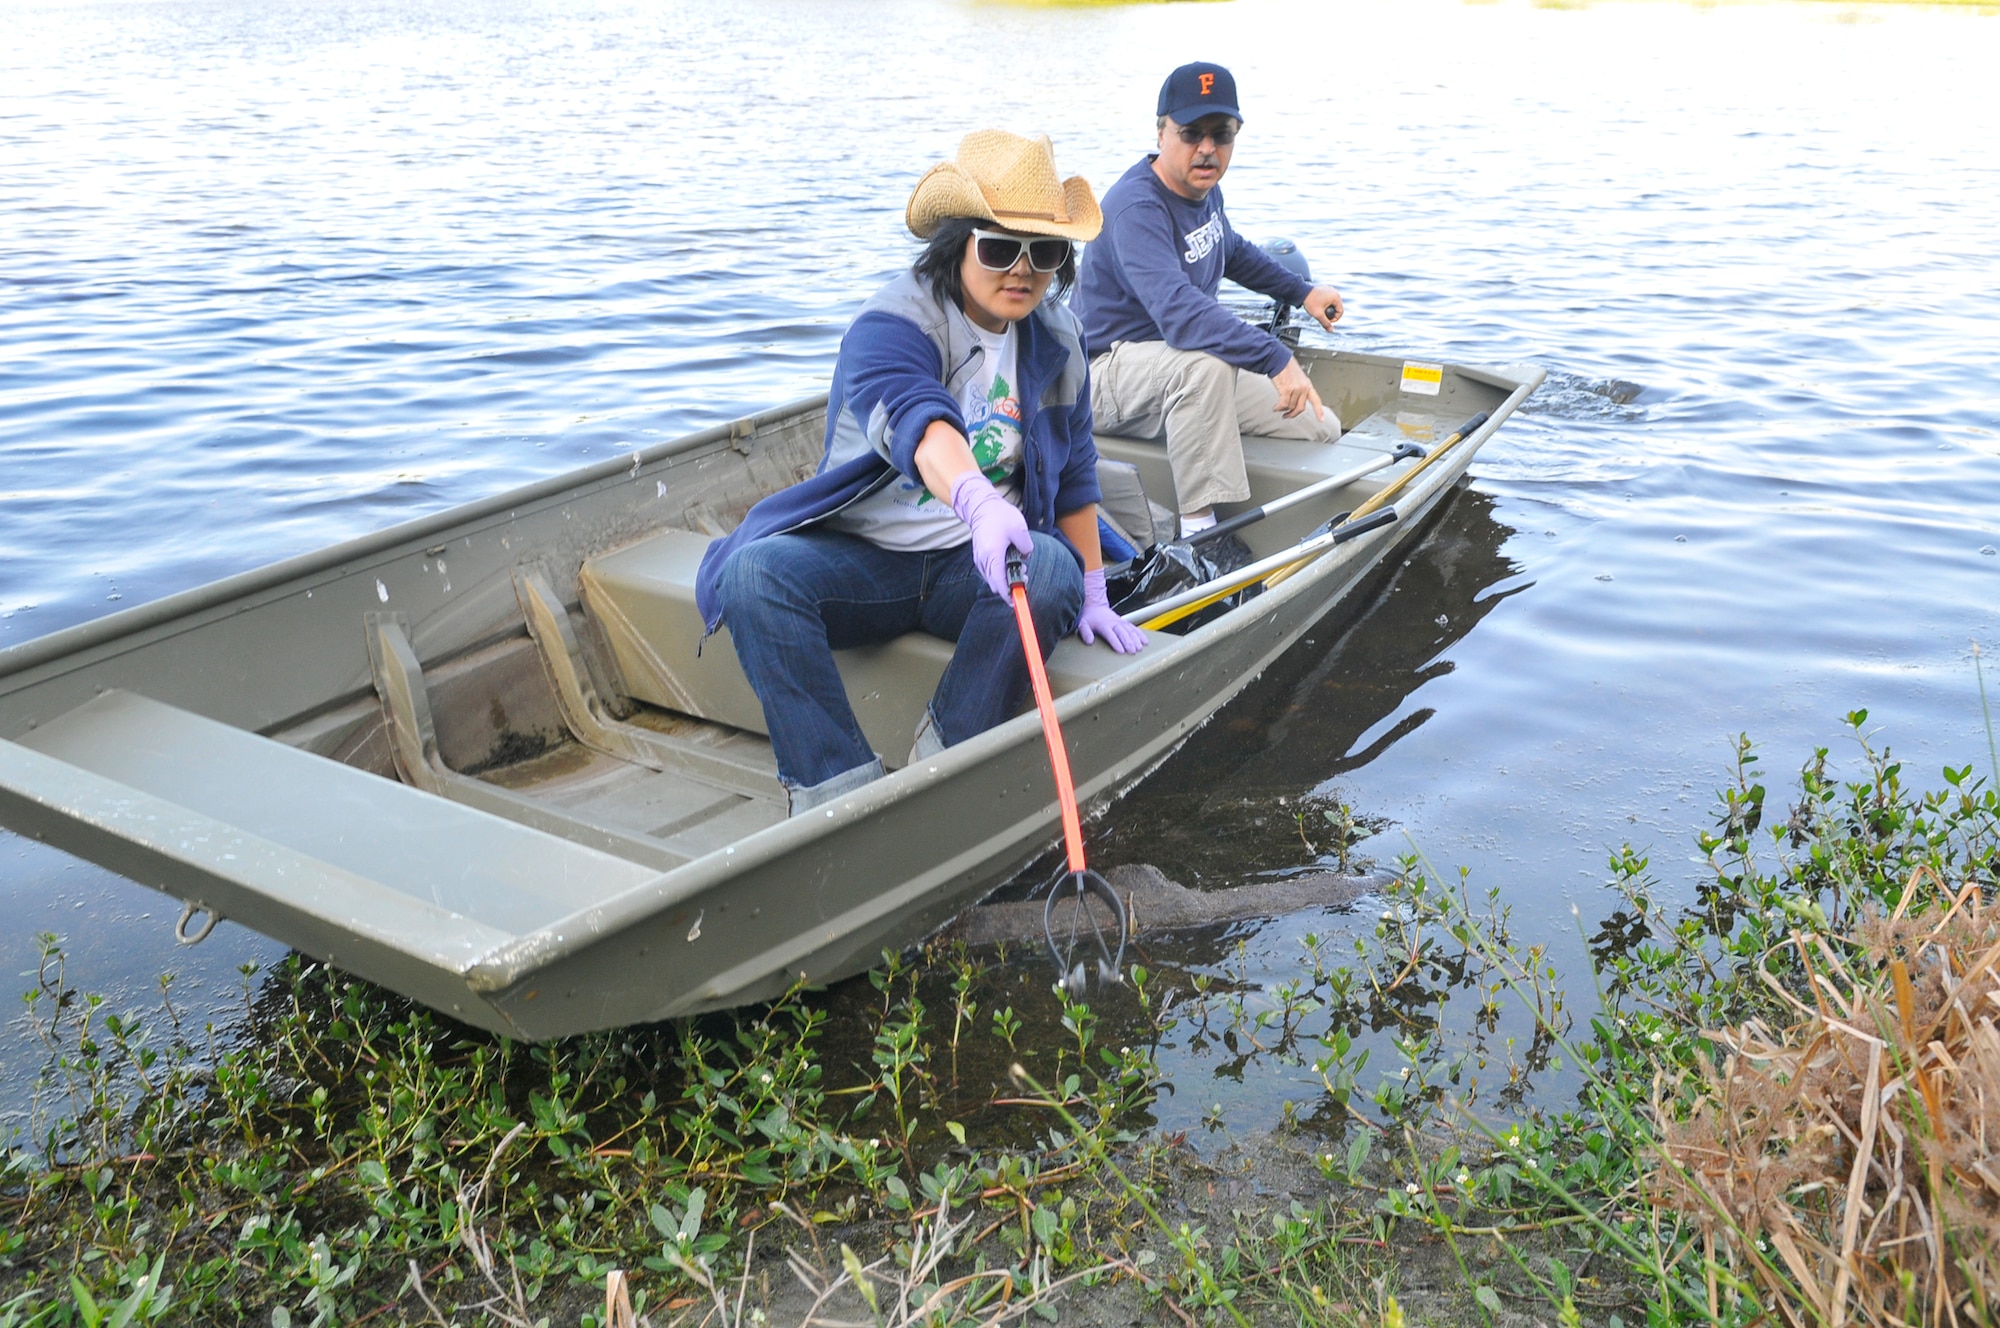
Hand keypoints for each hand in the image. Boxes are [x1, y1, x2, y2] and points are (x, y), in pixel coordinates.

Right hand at [949, 471, 1032, 598]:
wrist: (981, 506)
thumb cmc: (1000, 516)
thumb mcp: (1020, 530)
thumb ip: (1026, 547)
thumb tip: (1025, 557)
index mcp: (993, 555)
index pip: (1000, 584)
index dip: (1009, 595)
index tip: (1018, 600)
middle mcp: (984, 560)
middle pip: (995, 585)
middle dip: (1010, 587)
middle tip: (1025, 578)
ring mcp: (979, 559)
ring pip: (992, 579)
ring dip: (1004, 579)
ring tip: (1020, 568)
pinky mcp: (979, 556)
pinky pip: (989, 572)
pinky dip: (999, 573)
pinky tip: (1009, 563)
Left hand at [1076, 569, 1146, 653]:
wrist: (1095, 606)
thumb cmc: (1089, 618)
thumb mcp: (1082, 624)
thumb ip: (1085, 632)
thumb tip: (1089, 641)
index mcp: (1103, 624)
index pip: (1110, 634)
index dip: (1116, 642)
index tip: (1121, 650)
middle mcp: (1114, 623)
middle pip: (1122, 633)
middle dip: (1128, 642)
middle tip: (1133, 651)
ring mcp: (1120, 622)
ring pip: (1130, 630)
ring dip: (1136, 639)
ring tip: (1140, 648)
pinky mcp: (1125, 623)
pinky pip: (1134, 628)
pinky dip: (1140, 634)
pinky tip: (1145, 641)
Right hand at [1270, 356, 1328, 421]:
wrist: (1279, 360)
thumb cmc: (1286, 368)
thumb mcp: (1298, 378)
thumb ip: (1299, 389)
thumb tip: (1294, 401)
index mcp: (1307, 385)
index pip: (1316, 400)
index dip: (1319, 411)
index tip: (1321, 420)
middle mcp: (1303, 388)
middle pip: (1300, 408)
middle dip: (1293, 414)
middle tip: (1287, 416)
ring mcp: (1296, 389)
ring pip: (1290, 407)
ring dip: (1283, 409)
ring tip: (1278, 407)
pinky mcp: (1287, 390)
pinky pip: (1283, 404)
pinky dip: (1278, 408)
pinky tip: (1275, 407)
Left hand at [1306, 285, 1343, 328]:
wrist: (1301, 292)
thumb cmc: (1310, 302)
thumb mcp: (1318, 315)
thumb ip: (1325, 323)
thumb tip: (1331, 330)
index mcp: (1336, 297)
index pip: (1341, 311)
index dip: (1335, 318)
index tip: (1328, 321)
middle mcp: (1335, 292)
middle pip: (1337, 307)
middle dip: (1331, 313)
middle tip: (1323, 317)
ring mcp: (1331, 289)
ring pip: (1333, 303)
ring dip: (1329, 308)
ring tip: (1321, 311)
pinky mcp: (1326, 289)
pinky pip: (1329, 298)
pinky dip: (1326, 303)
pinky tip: (1319, 305)